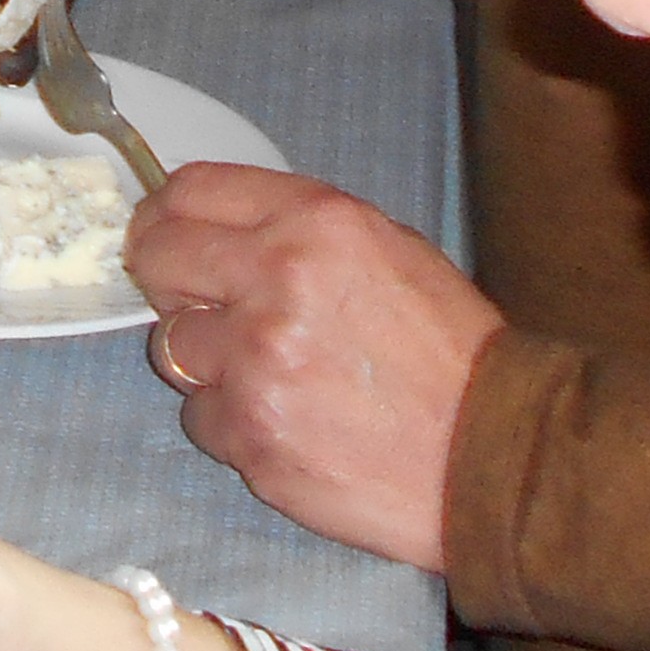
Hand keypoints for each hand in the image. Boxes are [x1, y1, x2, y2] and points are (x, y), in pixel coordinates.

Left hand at [125, 165, 505, 569]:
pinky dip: (233, 424)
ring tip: (272, 377)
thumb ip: (299, 230)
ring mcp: (255, 363)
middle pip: (156, 259)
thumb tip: (218, 230)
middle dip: (168, 282)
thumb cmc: (450, 354)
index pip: (189, 191)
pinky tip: (288, 426)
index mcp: (315, 222)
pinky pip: (201, 419)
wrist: (493, 459)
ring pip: (171, 347)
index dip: (164, 214)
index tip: (161, 234)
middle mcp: (275, 281)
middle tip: (199, 305)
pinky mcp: (248, 435)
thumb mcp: (391, 250)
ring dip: (208, 363)